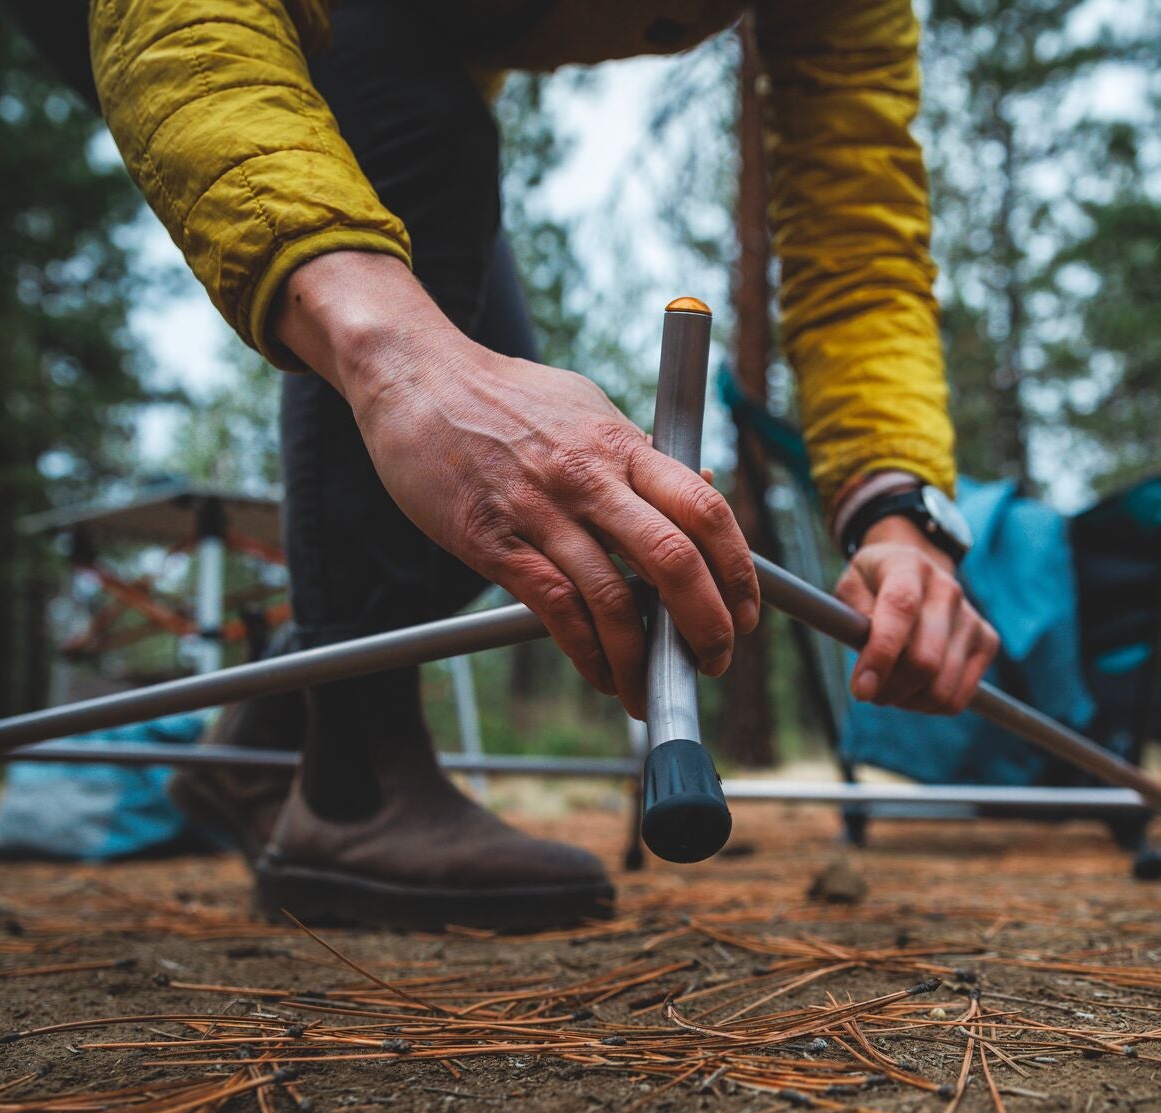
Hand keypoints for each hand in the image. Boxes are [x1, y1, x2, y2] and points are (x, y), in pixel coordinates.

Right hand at [273, 252, 758, 718]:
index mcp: (622, 444)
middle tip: (714, 660)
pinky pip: (556, 608)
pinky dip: (587, 653)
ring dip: (642, 659)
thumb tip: (703, 487)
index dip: (738, 570)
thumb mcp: (589, 408)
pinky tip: (601, 673)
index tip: (746, 613)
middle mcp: (590, 476)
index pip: (706, 509)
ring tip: (652, 690)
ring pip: (613, 599)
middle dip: (706, 624)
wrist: (414, 375)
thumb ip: (642, 454)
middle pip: (674, 560)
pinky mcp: (492, 540)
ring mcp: (541, 510)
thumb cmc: (505, 395)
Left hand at [834, 515, 999, 713]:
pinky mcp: (987, 642)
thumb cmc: (874, 586)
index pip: (901, 608)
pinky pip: (958, 698)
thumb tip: (869, 659)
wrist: (915, 573)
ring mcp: (971, 617)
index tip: (861, 689)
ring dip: (908, 701)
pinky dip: (930, 706)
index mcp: (908, 566)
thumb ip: (851, 620)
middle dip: (890, 689)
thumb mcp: (850, 588)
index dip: (881, 653)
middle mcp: (946, 589)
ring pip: (942, 687)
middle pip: (925, 659)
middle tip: (869, 692)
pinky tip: (915, 690)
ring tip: (891, 688)